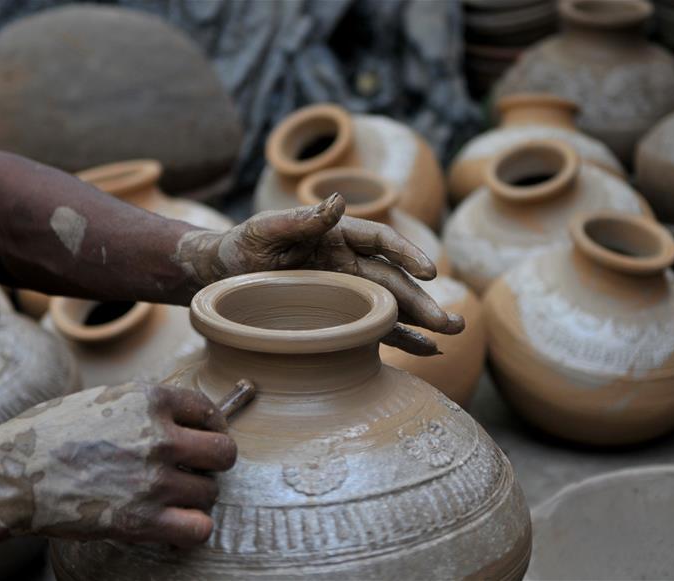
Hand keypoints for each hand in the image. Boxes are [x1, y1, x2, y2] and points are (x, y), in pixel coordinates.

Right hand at [0, 383, 235, 548]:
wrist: (12, 475)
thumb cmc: (51, 435)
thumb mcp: (106, 398)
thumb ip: (148, 405)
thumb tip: (183, 416)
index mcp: (152, 400)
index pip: (209, 411)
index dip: (212, 427)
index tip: (205, 438)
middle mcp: (160, 437)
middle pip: (224, 453)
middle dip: (213, 464)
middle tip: (195, 471)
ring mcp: (154, 480)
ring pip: (210, 493)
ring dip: (194, 498)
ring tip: (170, 499)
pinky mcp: (142, 520)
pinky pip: (198, 529)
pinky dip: (190, 530)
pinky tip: (172, 525)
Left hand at [174, 194, 463, 354]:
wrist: (220, 276)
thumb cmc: (241, 247)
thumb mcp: (264, 230)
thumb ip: (301, 219)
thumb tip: (338, 201)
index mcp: (337, 236)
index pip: (381, 241)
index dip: (406, 254)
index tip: (429, 272)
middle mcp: (350, 264)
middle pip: (394, 281)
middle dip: (424, 301)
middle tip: (451, 321)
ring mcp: (347, 294)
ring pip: (392, 308)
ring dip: (422, 321)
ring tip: (453, 334)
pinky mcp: (339, 319)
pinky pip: (374, 330)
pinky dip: (400, 339)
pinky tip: (426, 350)